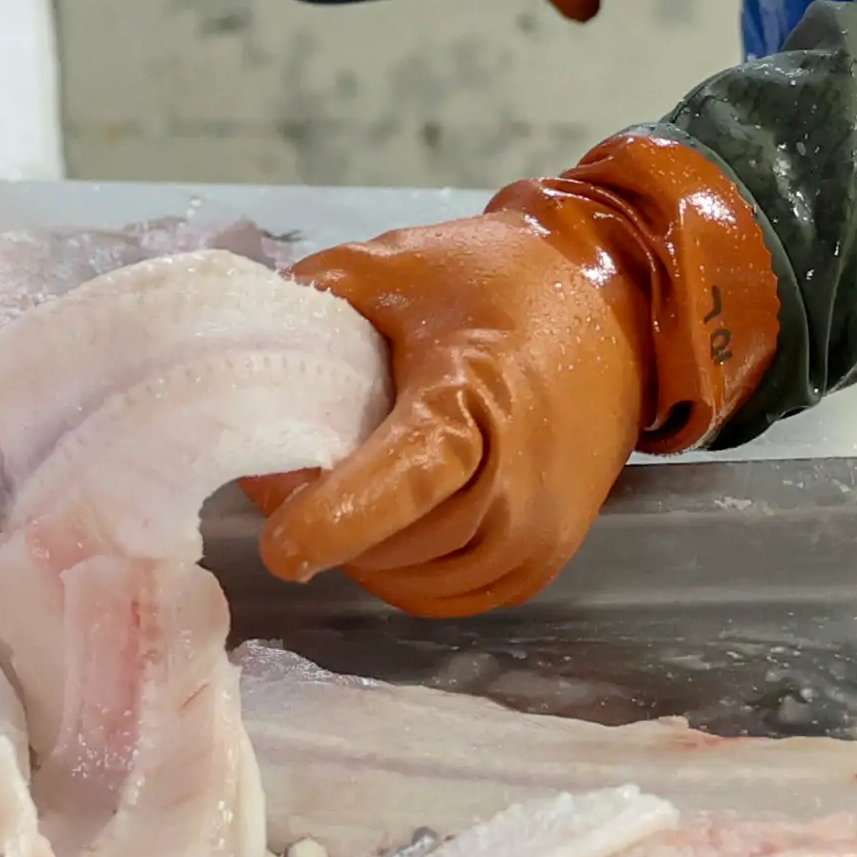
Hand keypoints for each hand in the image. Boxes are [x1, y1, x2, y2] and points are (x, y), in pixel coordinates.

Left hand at [251, 137, 784, 617]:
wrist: (621, 306)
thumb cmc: (503, 280)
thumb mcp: (395, 263)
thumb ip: (312, 299)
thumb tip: (234, 343)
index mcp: (476, 403)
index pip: (406, 480)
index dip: (337, 517)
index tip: (280, 545)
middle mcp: (516, 487)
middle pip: (394, 541)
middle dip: (324, 522)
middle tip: (278, 476)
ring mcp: (534, 536)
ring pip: (412, 579)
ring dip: (359, 550)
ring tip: (330, 494)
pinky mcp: (540, 562)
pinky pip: (445, 593)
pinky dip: (400, 571)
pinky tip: (377, 528)